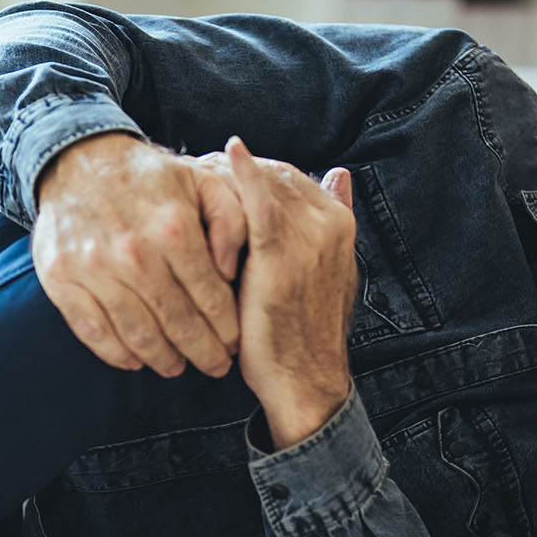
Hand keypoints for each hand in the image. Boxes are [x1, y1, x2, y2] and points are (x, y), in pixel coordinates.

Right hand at [32, 132, 248, 377]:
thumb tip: (230, 271)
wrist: (78, 160)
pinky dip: (117, 354)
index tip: (234, 345)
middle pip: (177, 323)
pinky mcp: (63, 280)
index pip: (210, 297)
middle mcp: (135, 253)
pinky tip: (135, 360)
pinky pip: (94, 332)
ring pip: (138, 335)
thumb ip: (230, 221)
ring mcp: (95, 269)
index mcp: (175, 229)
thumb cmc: (149, 177)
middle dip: (202, 353)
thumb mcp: (202, 182)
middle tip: (214, 368)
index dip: (226, 329)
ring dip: (162, 359)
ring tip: (176, 367)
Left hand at [220, 137, 357, 447]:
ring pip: (266, 182)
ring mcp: (310, 235)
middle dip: (236, 170)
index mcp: (341, 224)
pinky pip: (260, 203)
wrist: (305, 381)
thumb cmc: (302, 333)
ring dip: (228, 173)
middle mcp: (330, 223)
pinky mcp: (281, 253)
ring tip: (195, 173)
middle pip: (278, 173)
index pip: (293, 177)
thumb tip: (339, 174)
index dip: (256, 171)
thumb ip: (327, 225)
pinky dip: (244, 175)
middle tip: (197, 169)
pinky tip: (226, 155)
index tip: (220, 173)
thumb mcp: (324, 272)